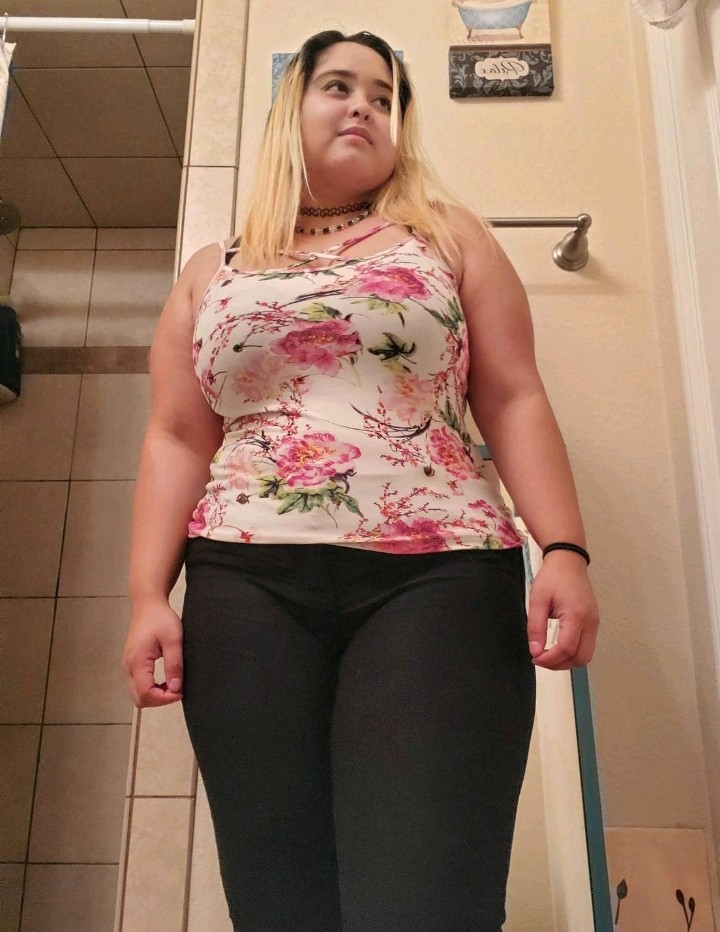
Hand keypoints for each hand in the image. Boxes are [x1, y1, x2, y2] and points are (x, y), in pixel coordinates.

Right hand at [122, 598, 183, 706]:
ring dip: (155, 695)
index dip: (164, 699)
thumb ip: (174, 664)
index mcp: (137, 661)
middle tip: (177, 690)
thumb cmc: (160, 618)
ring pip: (137, 694)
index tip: (180, 692)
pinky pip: (137, 685)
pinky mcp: (130, 664)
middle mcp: (128, 667)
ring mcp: (127, 666)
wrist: (148, 604)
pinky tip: (164, 681)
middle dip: (159, 700)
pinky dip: (150, 689)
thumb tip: (175, 688)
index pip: (146, 693)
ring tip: (172, 684)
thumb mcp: (173, 639)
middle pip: (139, 698)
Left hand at [526, 551, 598, 669]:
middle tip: (540, 659)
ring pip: (586, 655)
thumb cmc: (553, 577)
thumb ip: (536, 627)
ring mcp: (595, 623)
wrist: (568, 561)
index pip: (567, 649)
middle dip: (559, 664)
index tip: (535, 658)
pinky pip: (587, 646)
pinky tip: (557, 647)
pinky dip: (573, 652)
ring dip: (567, 660)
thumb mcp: (537, 600)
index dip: (550, 659)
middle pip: (581, 658)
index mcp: (576, 615)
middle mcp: (590, 622)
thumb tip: (535, 651)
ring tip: (547, 654)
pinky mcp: (594, 622)